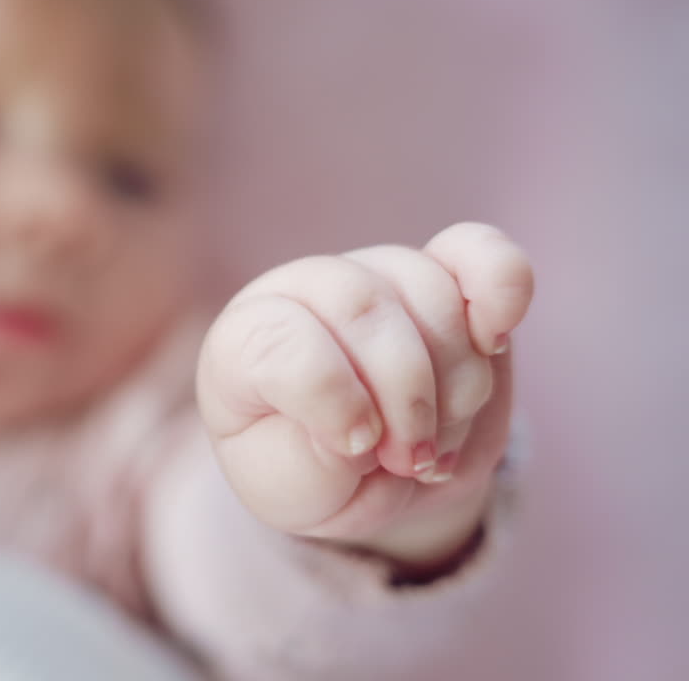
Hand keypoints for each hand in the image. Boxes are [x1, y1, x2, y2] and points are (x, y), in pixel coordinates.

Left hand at [197, 223, 533, 568]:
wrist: (369, 475)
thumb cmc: (312, 475)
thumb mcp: (291, 492)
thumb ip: (312, 464)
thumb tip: (364, 427)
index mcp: (244, 342)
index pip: (280, 343)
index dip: (331, 400)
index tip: (357, 448)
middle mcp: (305, 291)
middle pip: (364, 309)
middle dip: (406, 399)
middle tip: (410, 461)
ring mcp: (376, 274)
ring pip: (431, 294)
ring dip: (457, 385)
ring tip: (438, 442)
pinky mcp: (446, 278)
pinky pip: (479, 253)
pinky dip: (501, 288)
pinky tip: (497, 338)